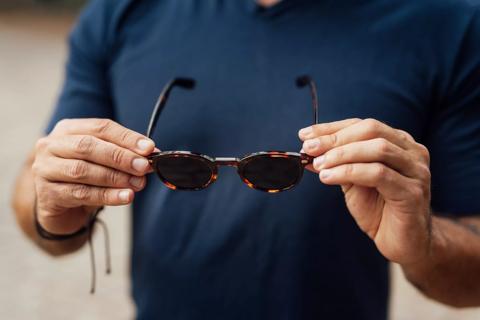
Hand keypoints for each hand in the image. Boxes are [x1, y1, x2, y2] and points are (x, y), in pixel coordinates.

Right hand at [32, 118, 154, 233]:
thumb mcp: (104, 160)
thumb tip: (152, 153)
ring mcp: (45, 169)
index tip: (149, 148)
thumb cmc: (87, 177)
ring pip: (83, 171)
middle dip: (120, 157)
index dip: (126, 137)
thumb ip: (124, 154)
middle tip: (144, 167)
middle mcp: (52, 145)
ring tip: (138, 184)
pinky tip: (125, 197)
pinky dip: (107, 196)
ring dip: (116, 177)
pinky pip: (81, 194)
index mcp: (68, 129)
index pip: (100, 127)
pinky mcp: (47, 194)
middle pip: (88, 146)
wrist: (63, 208)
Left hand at [299, 118, 431, 265]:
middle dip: (335, 138)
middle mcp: (412, 152)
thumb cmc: (380, 211)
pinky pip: (378, 173)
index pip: (362, 125)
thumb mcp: (352, 183)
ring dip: (342, 154)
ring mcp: (416, 171)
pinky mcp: (413, 192)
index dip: (332, 128)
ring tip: (319, 165)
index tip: (305, 135)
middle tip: (309, 149)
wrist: (405, 244)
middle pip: (371, 130)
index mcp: (399, 143)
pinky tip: (329, 178)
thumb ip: (337, 164)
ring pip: (377, 148)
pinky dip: (349, 172)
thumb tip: (309, 151)